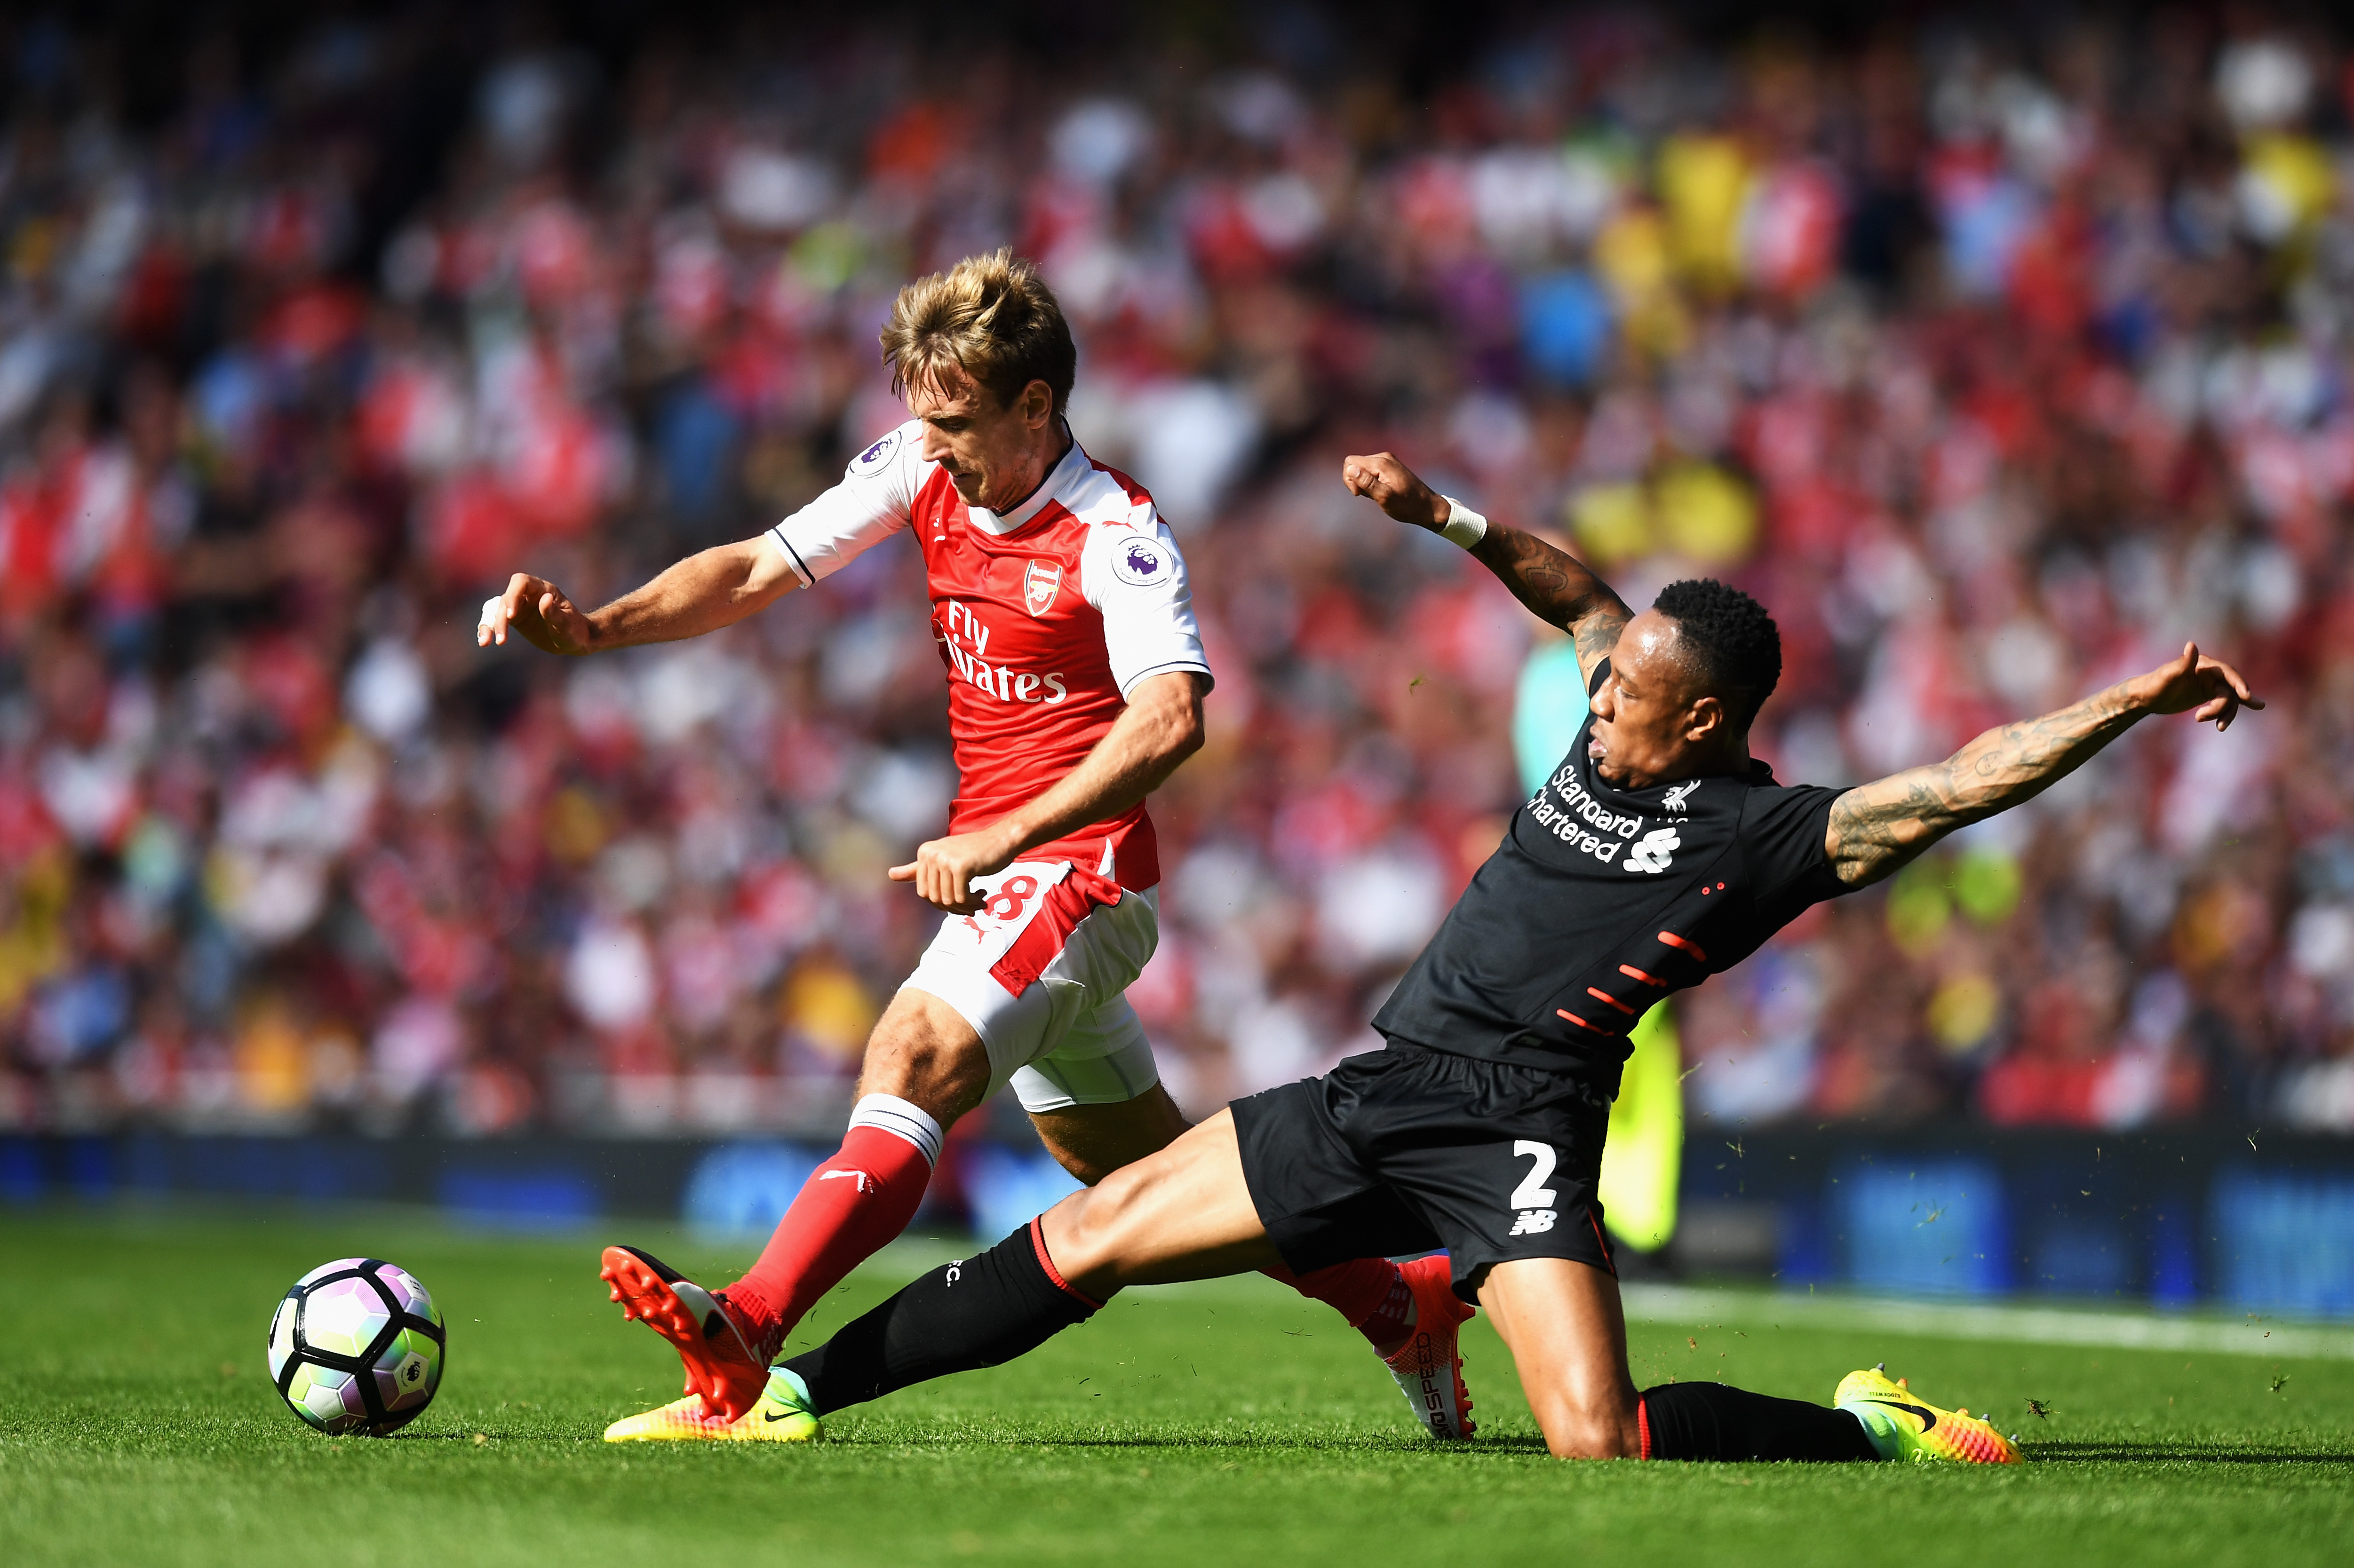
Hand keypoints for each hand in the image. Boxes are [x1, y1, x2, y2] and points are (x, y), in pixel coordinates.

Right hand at [477, 573, 594, 654]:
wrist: (576, 640)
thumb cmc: (575, 630)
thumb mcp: (568, 624)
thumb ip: (555, 613)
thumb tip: (544, 599)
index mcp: (542, 589)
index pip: (520, 582)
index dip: (513, 595)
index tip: (512, 616)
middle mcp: (528, 595)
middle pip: (505, 599)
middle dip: (500, 619)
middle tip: (502, 641)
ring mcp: (519, 607)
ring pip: (495, 609)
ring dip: (488, 624)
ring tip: (485, 643)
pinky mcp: (514, 620)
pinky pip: (495, 620)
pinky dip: (487, 629)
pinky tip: (484, 641)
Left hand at [889, 826, 1022, 913]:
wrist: (1001, 839)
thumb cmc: (974, 851)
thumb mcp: (943, 858)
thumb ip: (916, 869)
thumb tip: (889, 875)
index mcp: (924, 853)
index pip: (923, 892)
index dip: (940, 902)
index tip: (957, 901)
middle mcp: (931, 854)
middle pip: (934, 898)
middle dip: (953, 908)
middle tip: (971, 905)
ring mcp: (944, 859)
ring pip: (948, 900)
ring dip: (965, 907)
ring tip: (978, 901)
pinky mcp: (960, 867)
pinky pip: (961, 898)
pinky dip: (973, 903)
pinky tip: (983, 896)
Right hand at [1341, 452, 1448, 529]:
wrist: (1427, 507)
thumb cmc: (1407, 505)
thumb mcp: (1385, 497)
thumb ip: (1367, 482)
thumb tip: (1350, 469)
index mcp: (1381, 462)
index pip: (1350, 462)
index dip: (1349, 479)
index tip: (1359, 494)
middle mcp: (1383, 457)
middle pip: (1354, 464)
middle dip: (1356, 481)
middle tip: (1371, 496)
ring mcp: (1387, 461)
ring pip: (1362, 469)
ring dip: (1364, 484)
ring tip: (1378, 495)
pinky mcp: (1389, 467)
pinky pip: (1370, 471)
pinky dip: (1370, 483)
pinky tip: (1381, 492)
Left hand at [2131, 642, 2264, 730]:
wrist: (2146, 697)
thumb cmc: (2155, 684)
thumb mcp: (2169, 675)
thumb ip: (2183, 662)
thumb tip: (2191, 645)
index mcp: (2204, 664)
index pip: (2227, 672)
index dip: (2238, 683)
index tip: (2246, 696)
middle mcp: (2210, 673)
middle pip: (2231, 688)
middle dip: (2237, 702)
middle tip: (2244, 712)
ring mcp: (2211, 684)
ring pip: (2229, 699)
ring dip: (2225, 713)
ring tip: (2217, 727)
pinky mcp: (2208, 695)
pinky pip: (2224, 704)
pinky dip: (2227, 713)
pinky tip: (2223, 724)